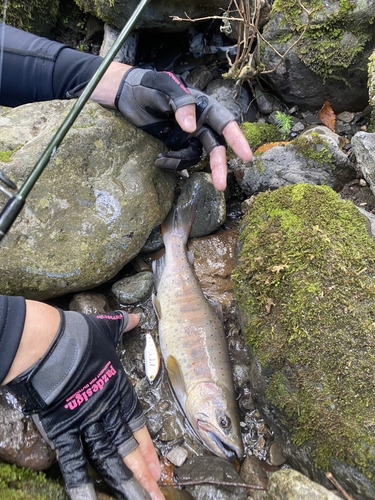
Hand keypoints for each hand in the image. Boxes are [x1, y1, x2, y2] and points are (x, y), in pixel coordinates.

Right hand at [6, 309, 163, 499]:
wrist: (48, 342)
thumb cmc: (78, 334)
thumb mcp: (106, 328)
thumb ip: (122, 326)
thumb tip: (136, 316)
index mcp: (118, 389)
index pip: (137, 423)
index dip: (148, 446)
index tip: (160, 465)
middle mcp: (107, 409)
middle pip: (127, 447)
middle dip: (143, 473)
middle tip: (157, 495)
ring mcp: (86, 421)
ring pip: (109, 457)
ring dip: (124, 481)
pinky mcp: (63, 428)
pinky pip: (74, 460)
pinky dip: (81, 483)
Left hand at [115, 68, 252, 190]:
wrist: (126, 96)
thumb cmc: (147, 85)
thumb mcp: (163, 87)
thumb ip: (180, 102)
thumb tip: (191, 127)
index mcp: (204, 106)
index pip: (225, 123)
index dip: (237, 140)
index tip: (246, 157)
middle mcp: (201, 123)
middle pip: (217, 147)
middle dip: (219, 166)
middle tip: (220, 186)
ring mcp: (189, 136)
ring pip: (197, 157)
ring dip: (182, 163)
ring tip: (161, 160)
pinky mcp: (177, 146)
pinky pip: (182, 160)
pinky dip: (172, 163)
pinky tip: (158, 159)